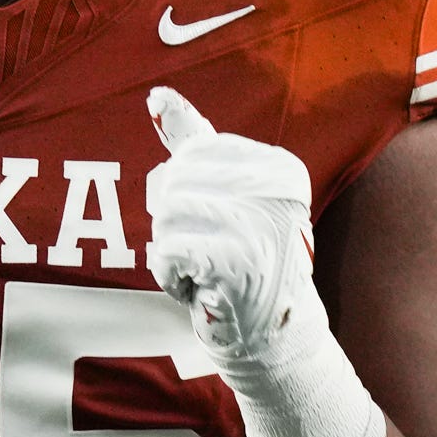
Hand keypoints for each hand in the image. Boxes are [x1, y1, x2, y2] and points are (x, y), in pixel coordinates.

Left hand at [143, 86, 385, 436]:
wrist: (275, 340)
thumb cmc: (247, 266)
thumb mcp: (229, 195)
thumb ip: (195, 143)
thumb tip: (156, 96)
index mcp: (280, 166)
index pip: (192, 155)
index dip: (189, 195)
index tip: (226, 228)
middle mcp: (276, 188)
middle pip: (174, 183)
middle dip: (177, 225)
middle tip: (215, 256)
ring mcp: (259, 223)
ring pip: (165, 218)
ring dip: (173, 254)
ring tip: (211, 274)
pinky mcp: (235, 260)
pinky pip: (165, 251)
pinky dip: (170, 276)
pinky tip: (201, 290)